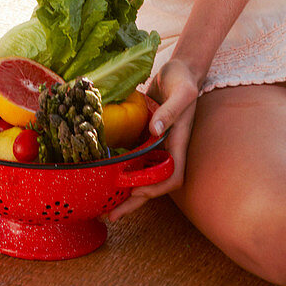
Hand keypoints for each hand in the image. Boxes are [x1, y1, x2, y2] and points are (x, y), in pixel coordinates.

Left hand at [108, 57, 199, 220]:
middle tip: (111, 216)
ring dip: (124, 189)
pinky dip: (120, 168)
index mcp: (178, 143)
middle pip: (152, 184)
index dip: (154, 188)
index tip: (134, 190)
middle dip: (133, 201)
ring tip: (103, 204)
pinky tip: (103, 173)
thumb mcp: (181, 92)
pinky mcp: (144, 135)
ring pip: (140, 174)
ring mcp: (155, 144)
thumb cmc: (183, 80)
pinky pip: (132, 157)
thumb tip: (155, 130)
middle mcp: (167, 148)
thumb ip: (171, 110)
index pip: (171, 177)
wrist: (179, 68)